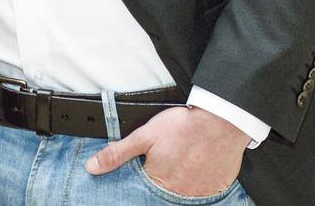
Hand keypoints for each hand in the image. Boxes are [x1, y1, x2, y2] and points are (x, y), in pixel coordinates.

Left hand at [86, 105, 246, 197]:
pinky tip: (199, 164)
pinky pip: (205, 192)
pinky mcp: (216, 189)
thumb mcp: (144, 136)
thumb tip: (92, 167)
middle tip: (174, 159)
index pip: (145, 189)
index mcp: (158, 183)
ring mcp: (199, 194)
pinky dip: (200, 181)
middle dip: (166, 177)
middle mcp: (178, 194)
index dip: (148, 173)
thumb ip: (117, 153)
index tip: (156, 164)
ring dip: (183, 180)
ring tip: (186, 160)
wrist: (222, 120)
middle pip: (166, 192)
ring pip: (185, 193)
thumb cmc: (183, 126)